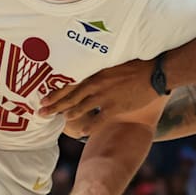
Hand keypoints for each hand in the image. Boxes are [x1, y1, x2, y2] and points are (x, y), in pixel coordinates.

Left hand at [38, 59, 158, 132]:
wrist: (154, 72)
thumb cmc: (135, 65)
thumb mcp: (113, 63)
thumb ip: (100, 70)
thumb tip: (91, 73)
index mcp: (94, 72)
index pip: (69, 84)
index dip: (54, 93)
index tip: (43, 99)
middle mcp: (95, 84)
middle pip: (69, 98)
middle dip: (54, 106)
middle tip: (41, 113)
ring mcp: (104, 97)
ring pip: (80, 109)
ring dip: (68, 115)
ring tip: (60, 119)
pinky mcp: (115, 107)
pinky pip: (97, 120)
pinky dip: (87, 126)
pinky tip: (80, 132)